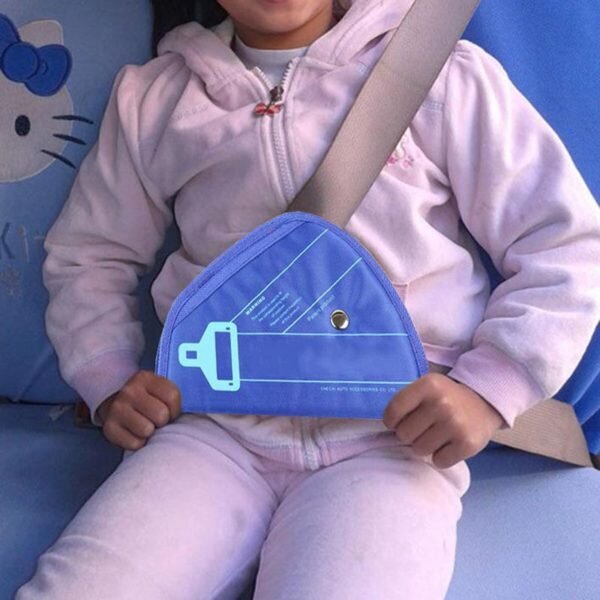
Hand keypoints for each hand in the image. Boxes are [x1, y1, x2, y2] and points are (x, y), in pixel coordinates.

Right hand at [97, 370, 181, 450]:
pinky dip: (138, 442)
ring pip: (147, 430)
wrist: (114, 403)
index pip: (173, 396)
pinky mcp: (109, 428)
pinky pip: (135, 444)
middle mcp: (129, 391)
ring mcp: (117, 408)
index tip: (170, 411)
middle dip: (162, 421)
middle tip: (156, 419)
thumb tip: (199, 410)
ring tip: (145, 424)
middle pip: (161, 415)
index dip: (175, 409)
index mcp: (145, 378)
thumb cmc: (146, 399)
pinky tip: (134, 432)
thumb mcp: (158, 389)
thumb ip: (173, 396)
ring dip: (149, 432)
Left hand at [383, 373, 504, 468]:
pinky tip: (449, 443)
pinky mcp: (467, 444)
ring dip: (425, 446)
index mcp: (428, 385)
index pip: (393, 411)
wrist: (484, 402)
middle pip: (404, 434)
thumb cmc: (446, 397)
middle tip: (423, 428)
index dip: (391, 421)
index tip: (398, 422)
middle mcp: (441, 403)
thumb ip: (406, 401)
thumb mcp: (427, 388)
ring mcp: (455, 424)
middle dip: (410, 434)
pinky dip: (441, 456)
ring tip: (437, 434)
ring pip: (419, 450)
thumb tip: (387, 427)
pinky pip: (438, 461)